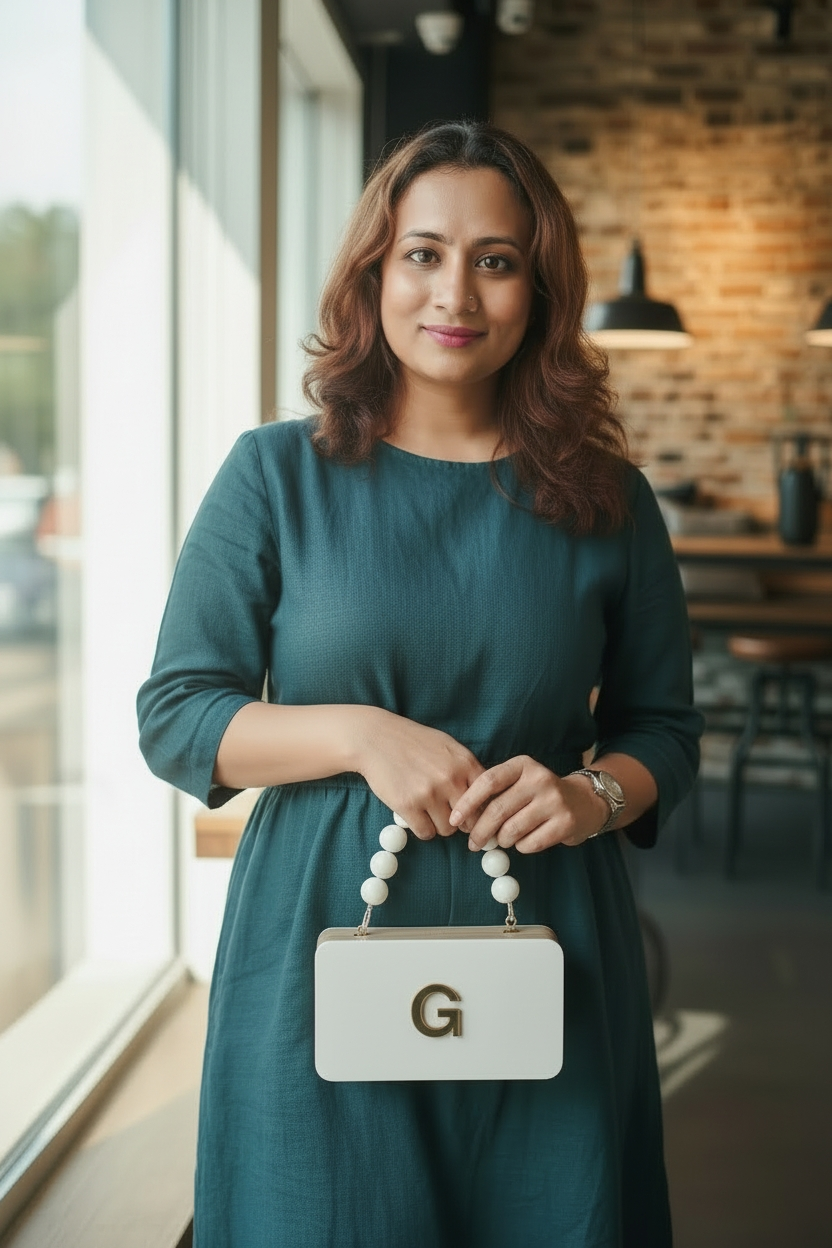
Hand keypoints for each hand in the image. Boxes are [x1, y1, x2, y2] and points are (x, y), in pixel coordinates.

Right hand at [353, 708, 484, 840]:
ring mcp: (429, 793)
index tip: (471, 813)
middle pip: (470, 820)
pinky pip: (426, 833)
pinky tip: (416, 815)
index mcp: (465, 763)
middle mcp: (450, 779)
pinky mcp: (408, 805)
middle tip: (449, 815)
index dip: (479, 810)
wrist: (376, 738)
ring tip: (429, 811)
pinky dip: (422, 828)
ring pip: (448, 830)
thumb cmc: (413, 742)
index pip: (486, 800)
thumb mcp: (448, 747)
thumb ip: (467, 769)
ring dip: (439, 825)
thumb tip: (484, 799)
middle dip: (461, 822)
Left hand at [448, 756, 609, 853]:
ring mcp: (554, 801)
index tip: (454, 819)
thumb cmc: (539, 793)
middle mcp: (540, 779)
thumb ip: (494, 793)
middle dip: (480, 831)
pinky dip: (521, 847)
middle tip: (473, 843)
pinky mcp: (565, 823)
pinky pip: (529, 844)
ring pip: (512, 830)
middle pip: (498, 810)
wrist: (584, 801)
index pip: (488, 781)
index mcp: (523, 765)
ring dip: (502, 840)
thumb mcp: (519, 781)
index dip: (468, 802)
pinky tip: (524, 841)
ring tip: (504, 839)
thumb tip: (464, 818)